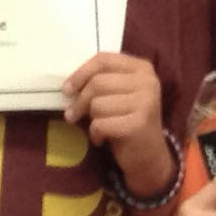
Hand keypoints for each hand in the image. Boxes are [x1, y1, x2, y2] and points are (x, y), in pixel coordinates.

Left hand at [63, 52, 167, 193]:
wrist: (149, 156)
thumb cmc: (128, 121)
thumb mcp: (119, 94)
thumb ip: (101, 81)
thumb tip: (69, 86)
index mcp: (142, 68)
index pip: (103, 60)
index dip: (80, 73)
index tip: (67, 89)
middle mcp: (148, 81)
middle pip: (97, 82)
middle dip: (80, 101)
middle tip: (73, 114)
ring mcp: (146, 102)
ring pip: (97, 104)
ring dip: (91, 119)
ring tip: (98, 127)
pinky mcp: (139, 123)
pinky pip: (100, 123)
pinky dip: (95, 133)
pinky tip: (102, 138)